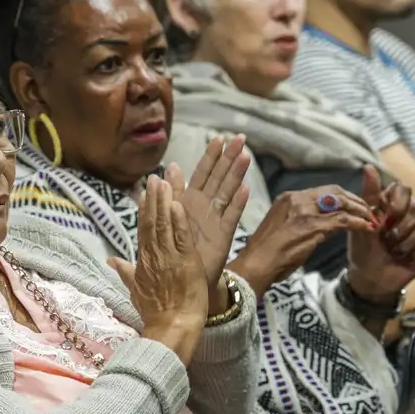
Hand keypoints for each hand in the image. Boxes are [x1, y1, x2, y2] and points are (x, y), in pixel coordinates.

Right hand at [108, 177, 207, 361]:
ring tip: (164, 182)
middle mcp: (153, 256)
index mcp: (143, 261)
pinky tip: (177, 203)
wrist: (171, 327)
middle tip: (153, 178)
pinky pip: (181, 237)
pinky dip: (179, 220)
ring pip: (164, 225)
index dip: (144, 210)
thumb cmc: (155, 313)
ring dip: (164, 202)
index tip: (144, 193)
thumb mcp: (136, 290)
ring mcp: (169, 259)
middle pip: (151, 223)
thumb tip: (110, 261)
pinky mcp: (186, 263)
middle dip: (152, 199)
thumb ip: (124, 272)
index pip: (142, 230)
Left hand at [169, 135, 250, 295]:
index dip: (211, 156)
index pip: (203, 172)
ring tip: (245, 156)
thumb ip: (172, 192)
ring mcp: (216, 219)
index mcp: (191, 200)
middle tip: (240, 138)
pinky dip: (237, 203)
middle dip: (229, 158)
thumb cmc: (176, 246)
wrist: (182, 276)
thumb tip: (169, 165)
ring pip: (227, 192)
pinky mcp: (223, 235)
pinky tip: (244, 189)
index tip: (219, 137)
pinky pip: (230, 217)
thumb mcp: (170, 215)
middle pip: (219, 177)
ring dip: (236, 174)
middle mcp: (206, 206)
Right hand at [227, 185, 374, 296]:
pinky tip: (367, 228)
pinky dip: (358, 223)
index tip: (354, 207)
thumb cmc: (266, 253)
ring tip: (371, 220)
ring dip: (360, 211)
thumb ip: (303, 220)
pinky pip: (342, 220)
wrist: (255, 265)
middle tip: (368, 212)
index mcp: (288, 198)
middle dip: (355, 201)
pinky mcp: (311, 226)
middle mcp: (296, 199)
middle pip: (335, 192)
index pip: (323, 190)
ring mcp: (304, 211)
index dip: (344, 197)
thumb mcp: (284, 229)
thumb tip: (325, 222)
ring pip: (341, 203)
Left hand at [347, 166, 414, 301]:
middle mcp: (409, 211)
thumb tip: (368, 167)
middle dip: (399, 228)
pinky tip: (406, 257)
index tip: (383, 220)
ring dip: (405, 242)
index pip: (403, 188)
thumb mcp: (361, 224)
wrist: (372, 278)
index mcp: (391, 203)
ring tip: (393, 251)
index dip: (396, 204)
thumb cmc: (363, 250)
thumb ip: (368, 196)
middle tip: (385, 241)